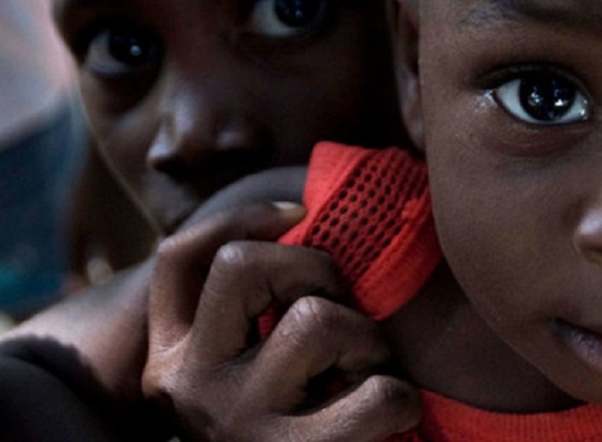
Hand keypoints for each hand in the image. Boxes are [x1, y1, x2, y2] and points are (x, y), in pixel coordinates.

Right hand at [142, 202, 420, 441]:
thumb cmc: (286, 426)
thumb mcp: (244, 371)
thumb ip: (249, 316)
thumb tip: (305, 213)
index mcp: (170, 362)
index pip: (178, 257)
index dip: (243, 216)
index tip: (302, 212)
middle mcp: (187, 388)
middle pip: (242, 266)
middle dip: (316, 271)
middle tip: (342, 314)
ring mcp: (236, 423)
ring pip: (313, 318)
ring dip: (366, 339)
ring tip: (367, 374)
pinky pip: (374, 392)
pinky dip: (399, 398)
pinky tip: (391, 416)